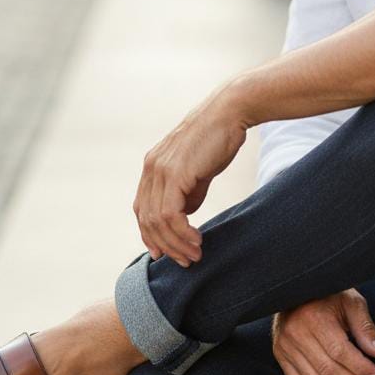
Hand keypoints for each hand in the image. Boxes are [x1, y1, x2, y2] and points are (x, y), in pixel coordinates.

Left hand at [133, 91, 247, 266]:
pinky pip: (170, 214)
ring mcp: (159, 170)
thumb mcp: (199, 171)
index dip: (151, 234)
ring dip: (176, 244)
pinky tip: (197, 240)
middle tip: (185, 261)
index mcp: (153, 167)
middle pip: (147, 219)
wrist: (231, 112)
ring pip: (157, 221)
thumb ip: (189, 193)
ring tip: (194, 255)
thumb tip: (184, 216)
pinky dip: (182, 233)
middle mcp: (150, 169)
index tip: (166, 253)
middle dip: (165, 245)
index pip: (143, 209)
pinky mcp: (174, 174)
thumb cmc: (219, 139)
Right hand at [272, 289, 374, 374]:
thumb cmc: (328, 296)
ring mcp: (284, 347)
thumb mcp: (351, 302)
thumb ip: (365, 327)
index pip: (339, 351)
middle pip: (328, 370)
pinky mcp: (280, 356)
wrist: (295, 291)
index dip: (360, 368)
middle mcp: (295, 333)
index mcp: (314, 316)